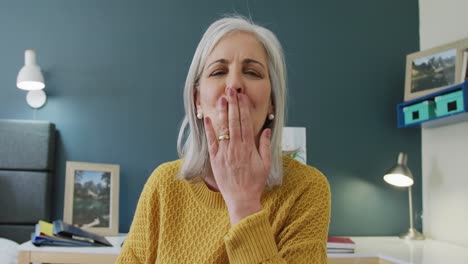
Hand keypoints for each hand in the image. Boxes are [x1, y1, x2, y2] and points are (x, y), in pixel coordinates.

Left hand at [204, 88, 271, 224]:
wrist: (242, 199)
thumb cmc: (254, 183)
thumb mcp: (265, 164)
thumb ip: (264, 146)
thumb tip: (265, 130)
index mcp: (248, 148)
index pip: (245, 123)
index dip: (243, 108)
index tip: (242, 96)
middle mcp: (236, 148)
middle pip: (234, 122)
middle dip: (233, 104)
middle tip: (231, 90)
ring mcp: (224, 153)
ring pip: (223, 129)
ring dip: (222, 113)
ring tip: (222, 98)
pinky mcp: (215, 160)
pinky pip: (211, 142)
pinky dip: (209, 130)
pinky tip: (208, 118)